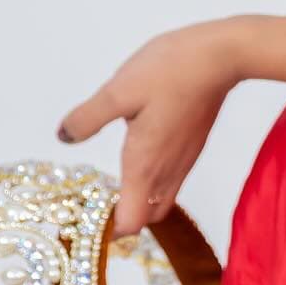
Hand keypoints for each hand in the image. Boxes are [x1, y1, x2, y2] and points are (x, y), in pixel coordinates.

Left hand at [56, 19, 243, 237]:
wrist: (221, 57)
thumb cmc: (170, 71)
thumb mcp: (118, 91)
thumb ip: (88, 118)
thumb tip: (64, 137)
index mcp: (145, 165)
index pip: (132, 223)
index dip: (111, 228)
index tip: (91, 214)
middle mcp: (167, 171)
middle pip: (149, 217)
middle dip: (126, 216)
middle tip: (101, 197)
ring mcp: (185, 159)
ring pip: (162, 199)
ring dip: (141, 198)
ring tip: (118, 177)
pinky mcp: (194, 144)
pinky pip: (173, 179)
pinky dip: (155, 181)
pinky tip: (143, 149)